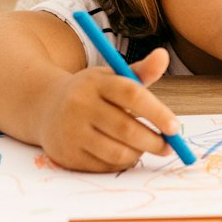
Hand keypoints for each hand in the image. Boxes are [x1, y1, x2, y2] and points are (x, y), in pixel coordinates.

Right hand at [34, 49, 178, 171]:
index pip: (132, 94)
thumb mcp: (113, 77)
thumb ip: (141, 71)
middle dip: (153, 140)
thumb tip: (163, 55)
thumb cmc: (91, 92)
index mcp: (96, 82)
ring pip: (116, 151)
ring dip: (138, 153)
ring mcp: (71, 131)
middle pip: (126, 128)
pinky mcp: (67, 154)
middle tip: (168, 146)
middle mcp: (80, 105)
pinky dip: (121, 162)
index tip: (175, 127)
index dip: (157, 112)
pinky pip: (104, 165)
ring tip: (145, 148)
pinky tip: (124, 153)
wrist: (45, 106)